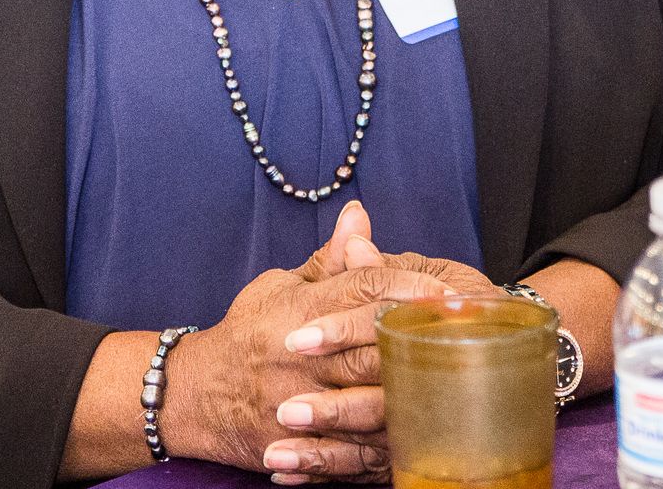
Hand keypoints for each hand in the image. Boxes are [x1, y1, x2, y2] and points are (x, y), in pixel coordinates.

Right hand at [165, 205, 452, 483]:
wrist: (193, 394)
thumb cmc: (247, 333)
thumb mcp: (282, 287)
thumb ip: (330, 259)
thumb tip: (360, 214)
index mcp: (300, 310)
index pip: (363, 288)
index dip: (409, 288)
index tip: (448, 292)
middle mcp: (300, 354)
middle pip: (373, 343)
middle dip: (420, 338)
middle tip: (469, 334)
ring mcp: (298, 401)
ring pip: (367, 399)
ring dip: (412, 393)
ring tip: (455, 385)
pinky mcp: (296, 441)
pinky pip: (348, 448)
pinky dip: (384, 442)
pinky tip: (418, 435)